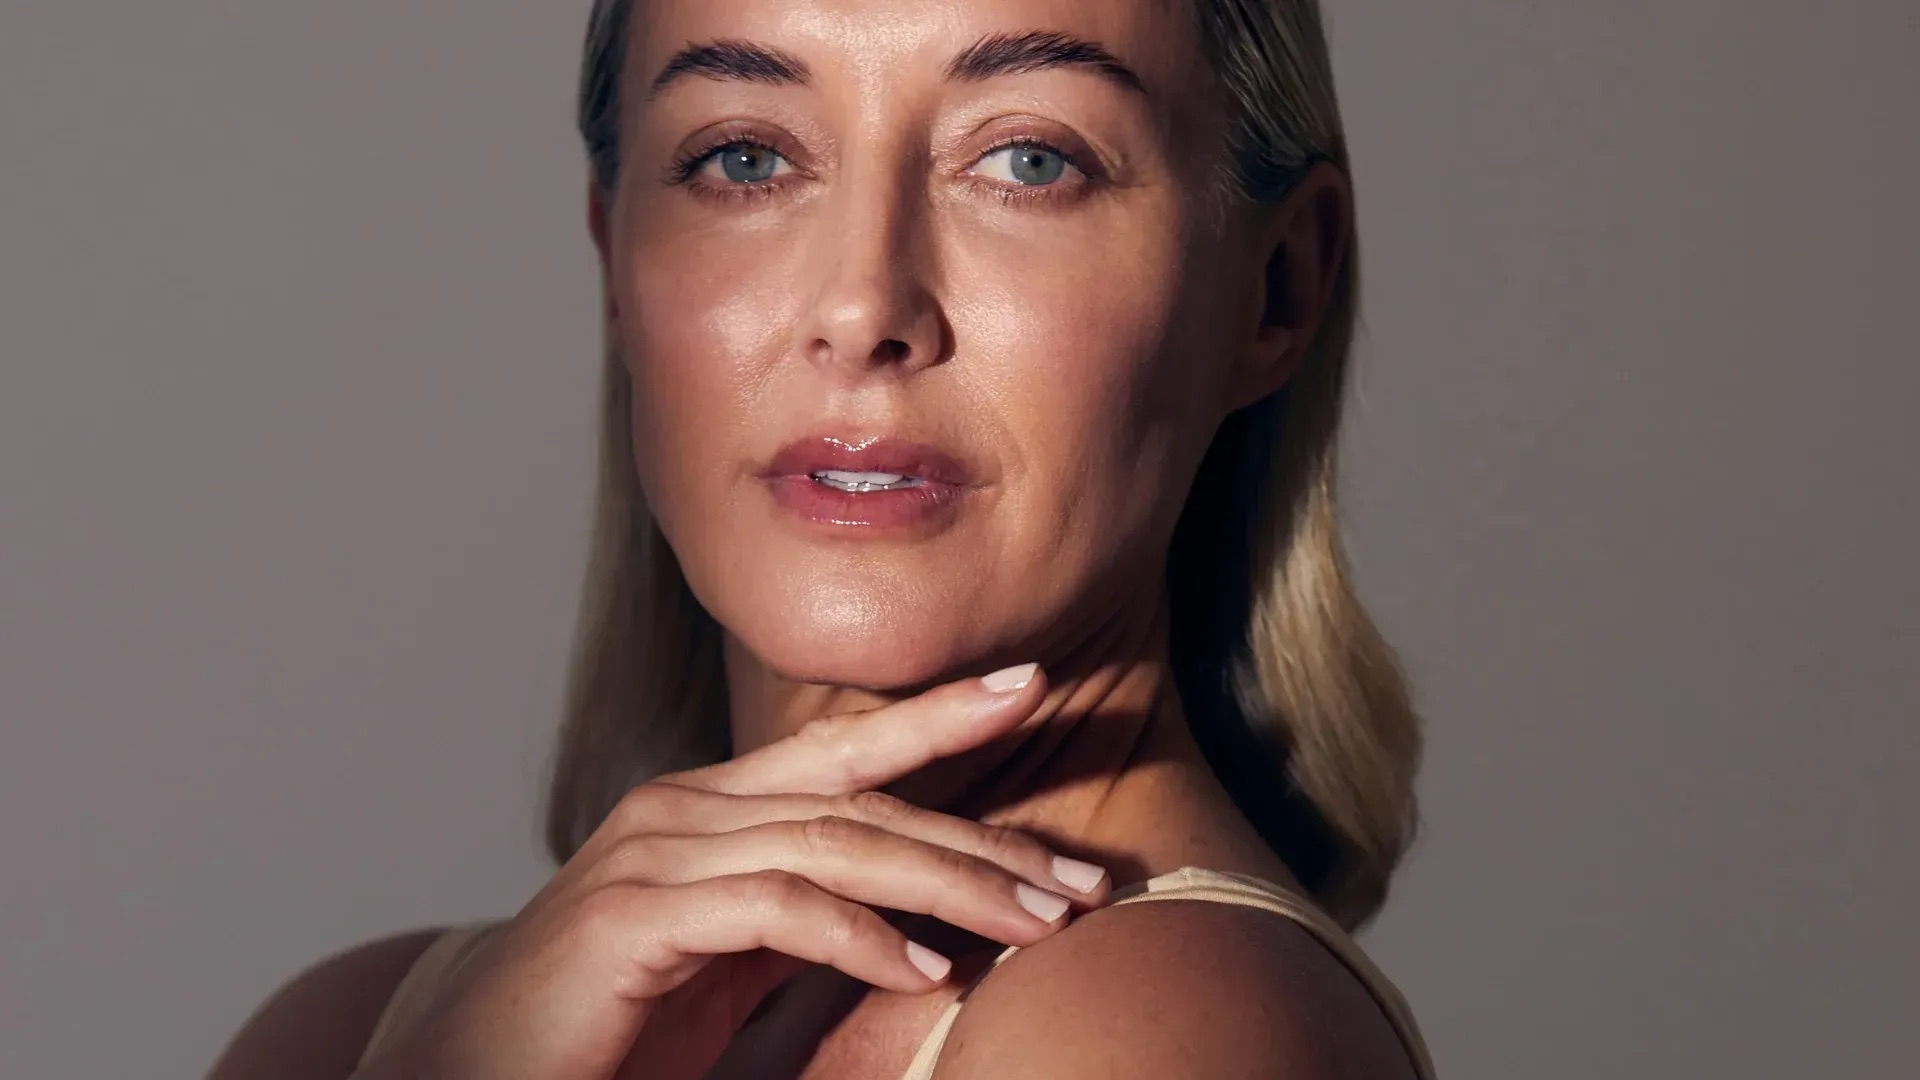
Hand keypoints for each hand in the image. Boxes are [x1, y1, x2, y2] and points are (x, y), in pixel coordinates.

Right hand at [355, 664, 1111, 1079]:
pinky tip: (926, 970)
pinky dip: (859, 936)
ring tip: (1038, 924)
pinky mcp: (634, 917)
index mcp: (711, 808)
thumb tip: (921, 929)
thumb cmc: (606, 1027)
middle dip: (981, 837)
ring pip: (836, 844)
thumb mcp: (728, 966)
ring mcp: (656, 854)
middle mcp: (685, 810)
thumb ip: (807, 923)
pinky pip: (775, 909)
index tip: (1032, 686)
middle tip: (1079, 878)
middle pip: (863, 799)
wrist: (467, 1071)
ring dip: (950, 885)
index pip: (845, 750)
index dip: (939, 713)